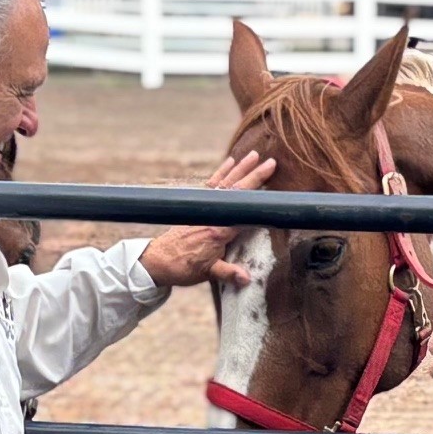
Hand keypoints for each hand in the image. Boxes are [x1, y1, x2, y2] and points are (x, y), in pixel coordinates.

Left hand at [140, 152, 276, 287]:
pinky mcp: (198, 206)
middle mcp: (213, 215)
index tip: (273, 190)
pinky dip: (222, 172)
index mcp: (218, 231)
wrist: (159, 261)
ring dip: (240, 168)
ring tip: (255, 155)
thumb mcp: (208, 273)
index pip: (243, 212)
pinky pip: (212, 185)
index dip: (258, 200)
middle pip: (237, 192)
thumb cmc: (184, 268)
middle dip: (254, 176)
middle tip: (271, 163)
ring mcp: (205, 208)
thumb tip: (246, 278)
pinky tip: (231, 162)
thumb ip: (228, 273)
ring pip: (226, 184)